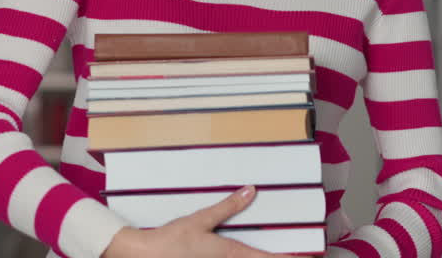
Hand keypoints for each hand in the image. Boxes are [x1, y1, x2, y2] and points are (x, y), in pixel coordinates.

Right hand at [102, 186, 283, 257]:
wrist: (143, 256)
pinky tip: (241, 254)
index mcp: (229, 254)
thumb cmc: (171, 240)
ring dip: (259, 257)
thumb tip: (251, 191)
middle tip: (298, 255)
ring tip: (274, 253)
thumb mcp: (201, 220)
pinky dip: (241, 257)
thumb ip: (228, 206)